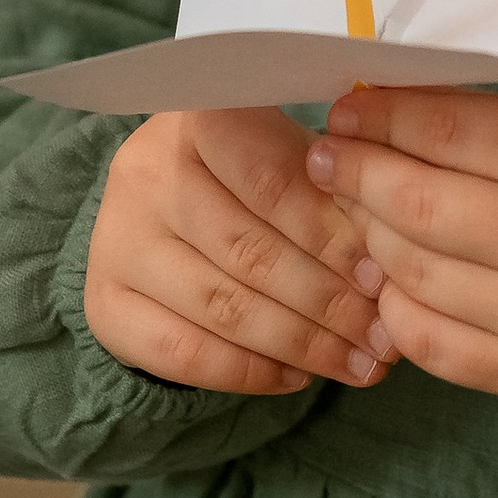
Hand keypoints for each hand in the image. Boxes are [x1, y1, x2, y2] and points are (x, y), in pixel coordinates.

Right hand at [85, 103, 396, 397]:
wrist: (158, 204)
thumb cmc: (249, 173)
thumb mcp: (289, 156)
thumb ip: (334, 195)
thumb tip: (392, 263)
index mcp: (197, 120)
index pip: (272, 183)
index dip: (334, 237)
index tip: (386, 278)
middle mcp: (145, 174)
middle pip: (251, 252)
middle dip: (331, 304)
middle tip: (385, 339)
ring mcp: (117, 241)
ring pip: (225, 308)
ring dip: (303, 346)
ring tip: (362, 365)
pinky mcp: (105, 305)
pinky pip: (187, 354)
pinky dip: (252, 373)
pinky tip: (299, 377)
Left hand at [308, 89, 497, 433]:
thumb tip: (393, 110)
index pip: (450, 132)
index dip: (383, 116)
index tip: (347, 105)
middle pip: (416, 204)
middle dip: (354, 172)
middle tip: (327, 155)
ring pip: (409, 272)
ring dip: (366, 236)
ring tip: (356, 209)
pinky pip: (426, 341)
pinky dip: (394, 303)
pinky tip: (391, 276)